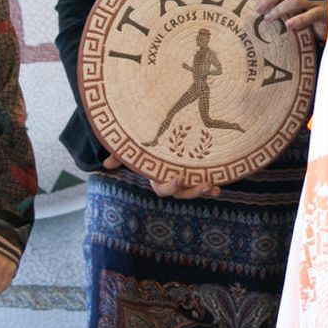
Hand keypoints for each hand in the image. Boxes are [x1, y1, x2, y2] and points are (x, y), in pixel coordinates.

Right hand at [102, 153, 221, 200]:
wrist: (162, 133)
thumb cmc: (144, 142)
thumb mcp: (133, 147)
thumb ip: (120, 154)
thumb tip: (106, 164)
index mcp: (157, 178)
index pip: (163, 189)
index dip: (171, 186)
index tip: (179, 177)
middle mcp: (172, 181)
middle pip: (182, 194)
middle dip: (193, 192)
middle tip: (204, 185)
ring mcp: (186, 178)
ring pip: (195, 190)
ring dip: (205, 191)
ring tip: (215, 189)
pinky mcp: (198, 172)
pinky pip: (206, 182)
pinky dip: (214, 184)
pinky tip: (221, 184)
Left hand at [255, 0, 327, 40]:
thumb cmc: (313, 12)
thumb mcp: (300, 0)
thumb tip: (263, 3)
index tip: (262, 2)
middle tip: (260, 10)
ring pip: (295, 0)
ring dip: (279, 10)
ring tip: (269, 19)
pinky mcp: (326, 12)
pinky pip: (310, 15)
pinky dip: (298, 20)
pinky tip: (289, 25)